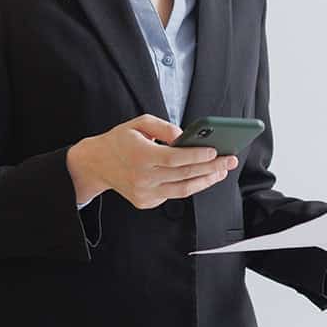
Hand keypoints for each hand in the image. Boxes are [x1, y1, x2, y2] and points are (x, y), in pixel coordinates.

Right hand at [70, 114, 237, 209]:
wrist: (96, 164)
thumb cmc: (121, 140)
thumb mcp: (139, 123)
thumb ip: (164, 128)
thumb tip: (185, 137)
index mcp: (140, 156)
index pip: (175, 159)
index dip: (197, 156)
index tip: (215, 151)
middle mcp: (142, 178)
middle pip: (184, 175)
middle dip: (211, 168)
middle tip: (229, 160)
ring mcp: (144, 193)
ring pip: (183, 190)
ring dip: (206, 181)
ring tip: (221, 171)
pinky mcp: (146, 202)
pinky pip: (173, 195)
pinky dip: (189, 185)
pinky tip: (202, 176)